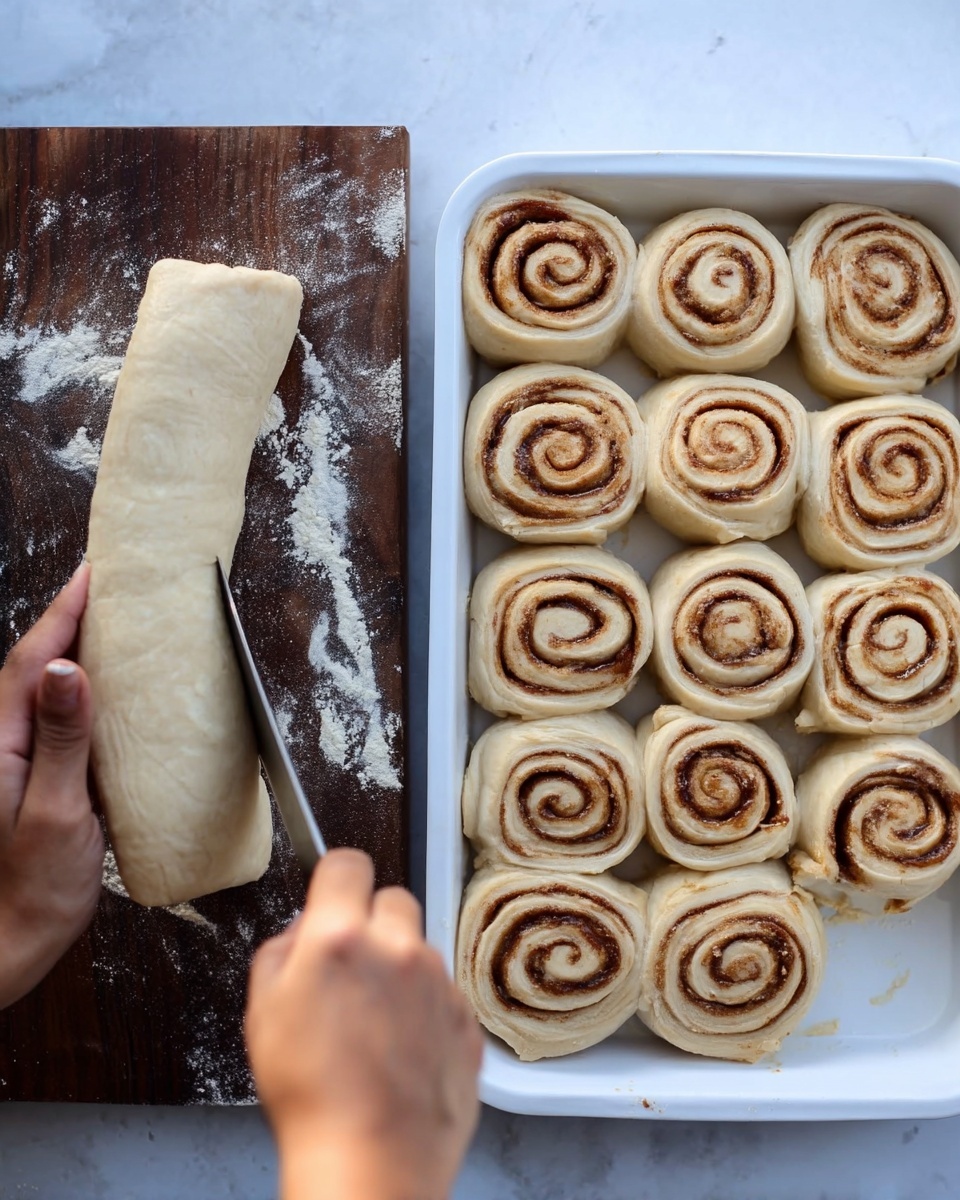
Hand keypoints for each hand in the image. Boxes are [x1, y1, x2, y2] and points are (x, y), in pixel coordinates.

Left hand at [0, 563, 103, 1008]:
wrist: (11, 943)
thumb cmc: (29, 890)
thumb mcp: (53, 813)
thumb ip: (59, 740)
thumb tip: (65, 669)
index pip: (30, 660)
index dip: (63, 612)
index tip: (93, 574)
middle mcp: (3, 742)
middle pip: (35, 664)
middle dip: (70, 618)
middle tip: (110, 583)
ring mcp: (17, 759)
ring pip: (47, 687)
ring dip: (77, 649)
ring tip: (116, 621)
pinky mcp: (38, 777)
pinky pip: (61, 718)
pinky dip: (86, 690)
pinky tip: (114, 688)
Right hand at [245, 849, 482, 1199]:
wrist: (372, 1162)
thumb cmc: (312, 1099)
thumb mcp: (262, 1014)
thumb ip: (281, 951)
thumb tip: (303, 928)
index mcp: (341, 938)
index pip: (347, 863)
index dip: (335, 878)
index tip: (333, 895)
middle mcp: (399, 948)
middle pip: (393, 898)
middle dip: (372, 923)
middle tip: (352, 969)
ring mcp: (440, 983)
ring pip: (421, 948)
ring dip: (400, 968)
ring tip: (373, 1025)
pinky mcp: (467, 1019)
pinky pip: (445, 993)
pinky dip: (426, 1009)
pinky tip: (401, 1050)